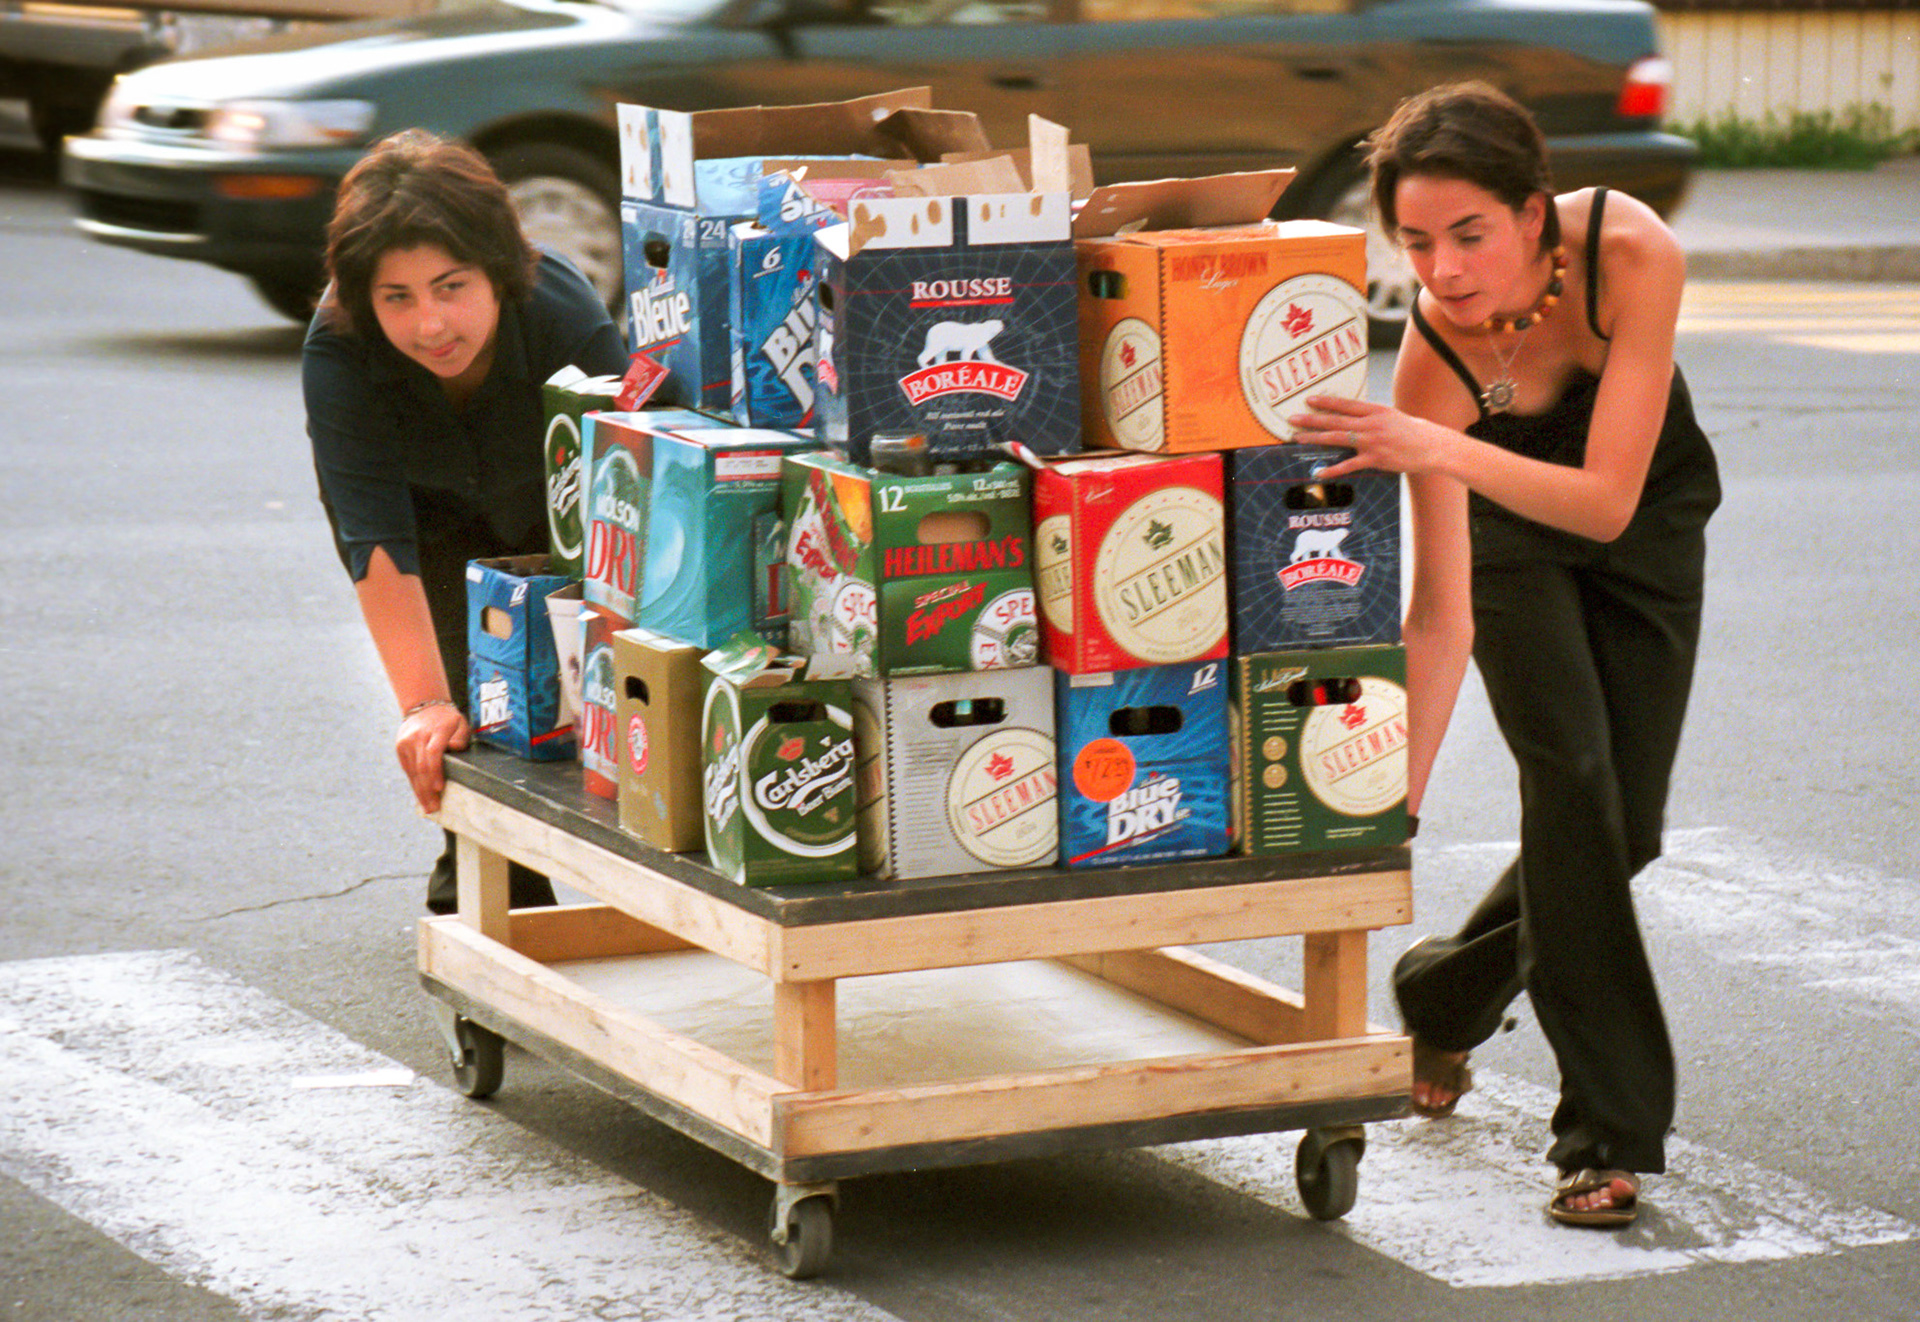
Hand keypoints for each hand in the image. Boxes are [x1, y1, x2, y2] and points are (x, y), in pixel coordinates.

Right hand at [395, 700, 469, 814]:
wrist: (424, 706)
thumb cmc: (447, 719)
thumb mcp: (461, 723)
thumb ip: (462, 737)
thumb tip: (455, 749)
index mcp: (436, 730)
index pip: (433, 753)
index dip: (435, 772)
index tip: (439, 788)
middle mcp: (418, 736)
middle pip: (422, 766)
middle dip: (427, 789)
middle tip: (434, 807)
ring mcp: (407, 742)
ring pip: (413, 771)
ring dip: (420, 791)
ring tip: (428, 807)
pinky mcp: (400, 748)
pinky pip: (407, 770)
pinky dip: (414, 784)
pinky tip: (420, 796)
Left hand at [1288, 395, 1445, 479]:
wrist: (1431, 446)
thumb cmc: (1411, 431)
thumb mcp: (1391, 416)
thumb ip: (1370, 417)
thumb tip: (1351, 416)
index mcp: (1375, 411)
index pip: (1346, 404)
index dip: (1326, 401)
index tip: (1309, 399)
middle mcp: (1371, 424)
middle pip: (1336, 420)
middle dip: (1312, 419)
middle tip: (1293, 419)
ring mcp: (1372, 441)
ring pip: (1338, 438)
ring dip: (1316, 438)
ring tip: (1298, 438)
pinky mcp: (1375, 459)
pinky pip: (1349, 465)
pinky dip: (1333, 469)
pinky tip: (1320, 471)